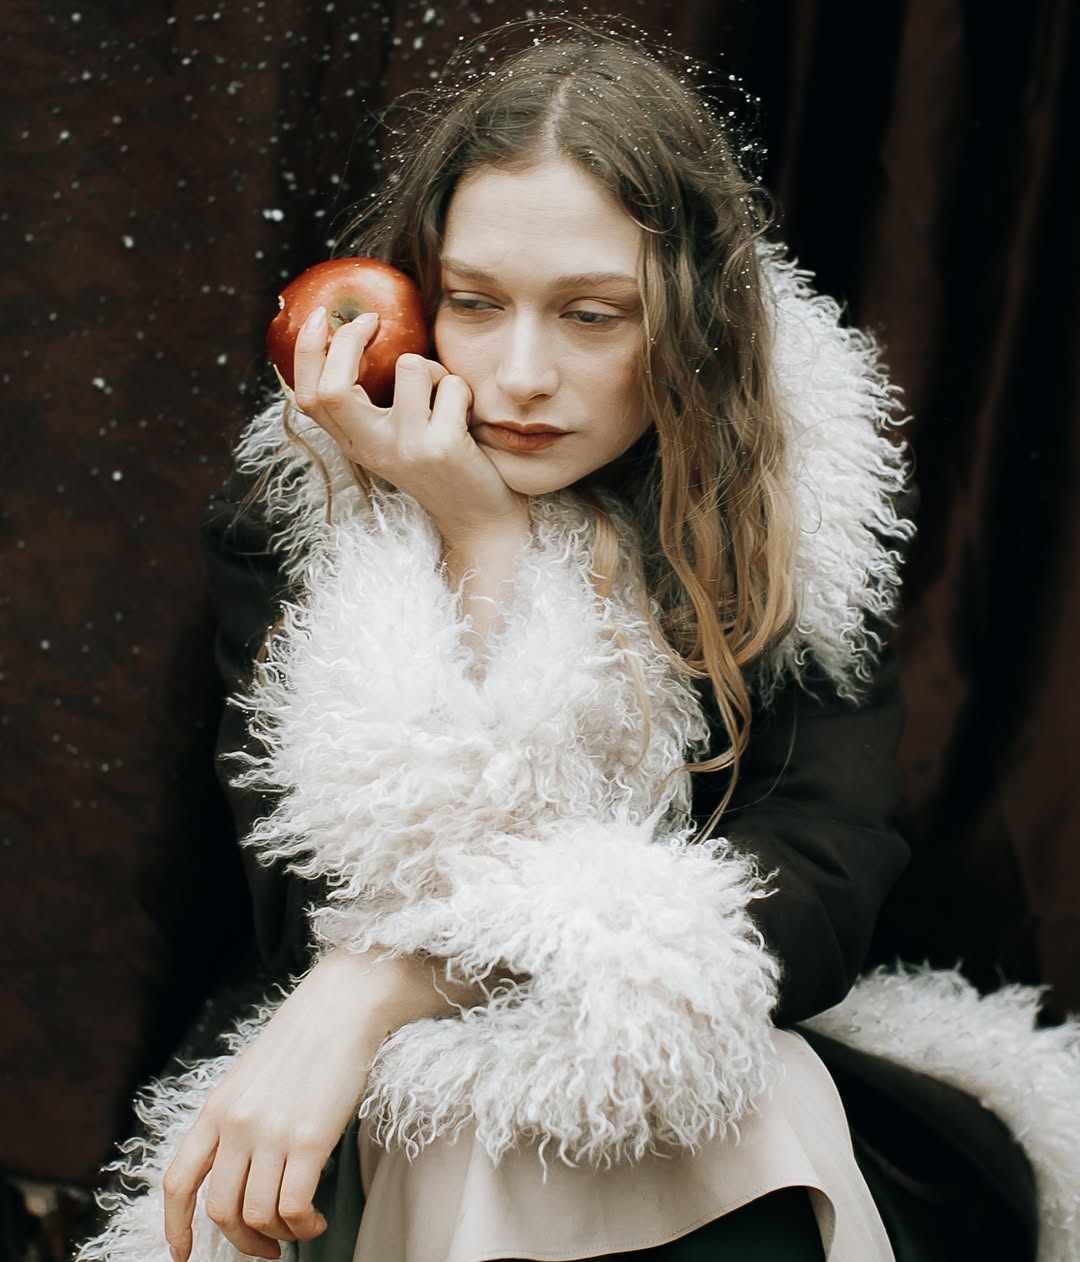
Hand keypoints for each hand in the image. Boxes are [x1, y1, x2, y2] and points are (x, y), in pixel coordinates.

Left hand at [162, 949, 492, 1260]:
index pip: (178, 1182)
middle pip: (220, 1210)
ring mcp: (270, 1132)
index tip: (185, 1256)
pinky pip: (294, 1208)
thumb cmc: (307, 1037)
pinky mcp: (308, 1139)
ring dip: (280, 1236)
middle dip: (243, 1242)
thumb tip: (241, 1170)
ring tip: (302, 1226)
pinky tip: (318, 1216)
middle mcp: (236, 1124)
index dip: (175, 1229)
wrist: (345, 1003)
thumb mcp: (254, 1075)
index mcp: (217, 1108)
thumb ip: (239, 1118)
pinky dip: (304, 1225)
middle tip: (268, 1248)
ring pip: (257, 1216)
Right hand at [292, 307, 528, 547]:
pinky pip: (451, 384)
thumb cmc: (445, 468)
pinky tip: (468, 418)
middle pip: (334, 387)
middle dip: (349, 340)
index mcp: (355, 445)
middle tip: (371, 320)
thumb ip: (376, 403)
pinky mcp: (442, 447)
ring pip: (409, 366)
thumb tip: (362, 330)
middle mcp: (373, 449)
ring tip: (444, 393)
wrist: (481, 521)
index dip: (307, 352)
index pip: (308, 398)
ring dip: (433, 366)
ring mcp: (407, 449)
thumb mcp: (399, 440)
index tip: (319, 318)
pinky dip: (463, 390)